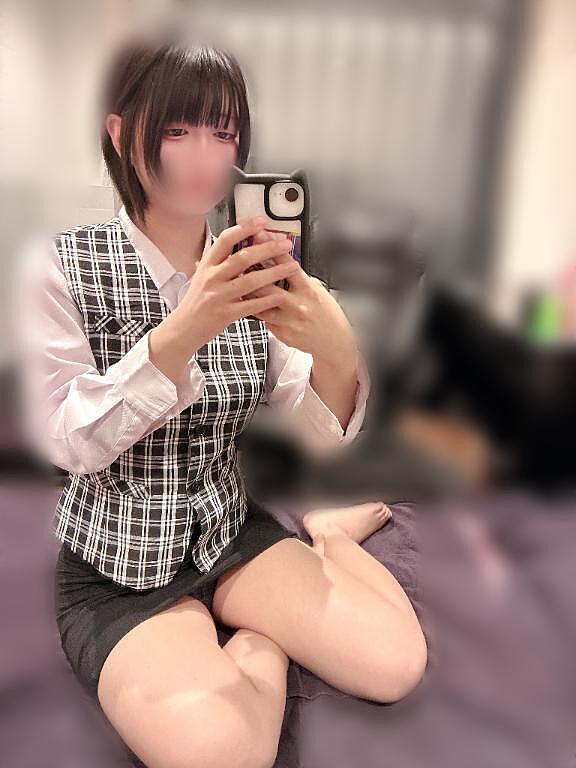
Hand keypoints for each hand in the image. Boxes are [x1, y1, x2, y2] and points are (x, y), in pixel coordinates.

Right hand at [148, 217, 297, 382]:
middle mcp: (211, 278)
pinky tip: (281, 295)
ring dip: (274, 272)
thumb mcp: (202, 276)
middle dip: (267, 249)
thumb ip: (220, 262)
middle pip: (242, 258)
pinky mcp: (225, 314)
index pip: (226, 240)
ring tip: (292, 267)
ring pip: (250, 281)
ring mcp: (218, 296)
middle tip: (285, 244)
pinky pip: (251, 305)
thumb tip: (238, 242)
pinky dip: (268, 300)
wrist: (183, 329)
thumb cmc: (196, 302)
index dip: (245, 228)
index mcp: (207, 265)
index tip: (262, 221)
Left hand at [244, 230, 357, 364]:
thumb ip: (301, 279)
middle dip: (250, 269)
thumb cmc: (327, 314)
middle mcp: (298, 304)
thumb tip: (285, 263)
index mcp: (309, 290)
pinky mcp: (282, 333)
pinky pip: (264, 319)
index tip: (258, 235)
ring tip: (235, 280)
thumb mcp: (319, 291)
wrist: (334, 342)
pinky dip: (253, 309)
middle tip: (237, 257)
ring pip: (260, 303)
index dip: (270, 248)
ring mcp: (289, 321)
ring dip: (247, 291)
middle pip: (267, 284)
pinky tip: (243, 302)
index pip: (287, 264)